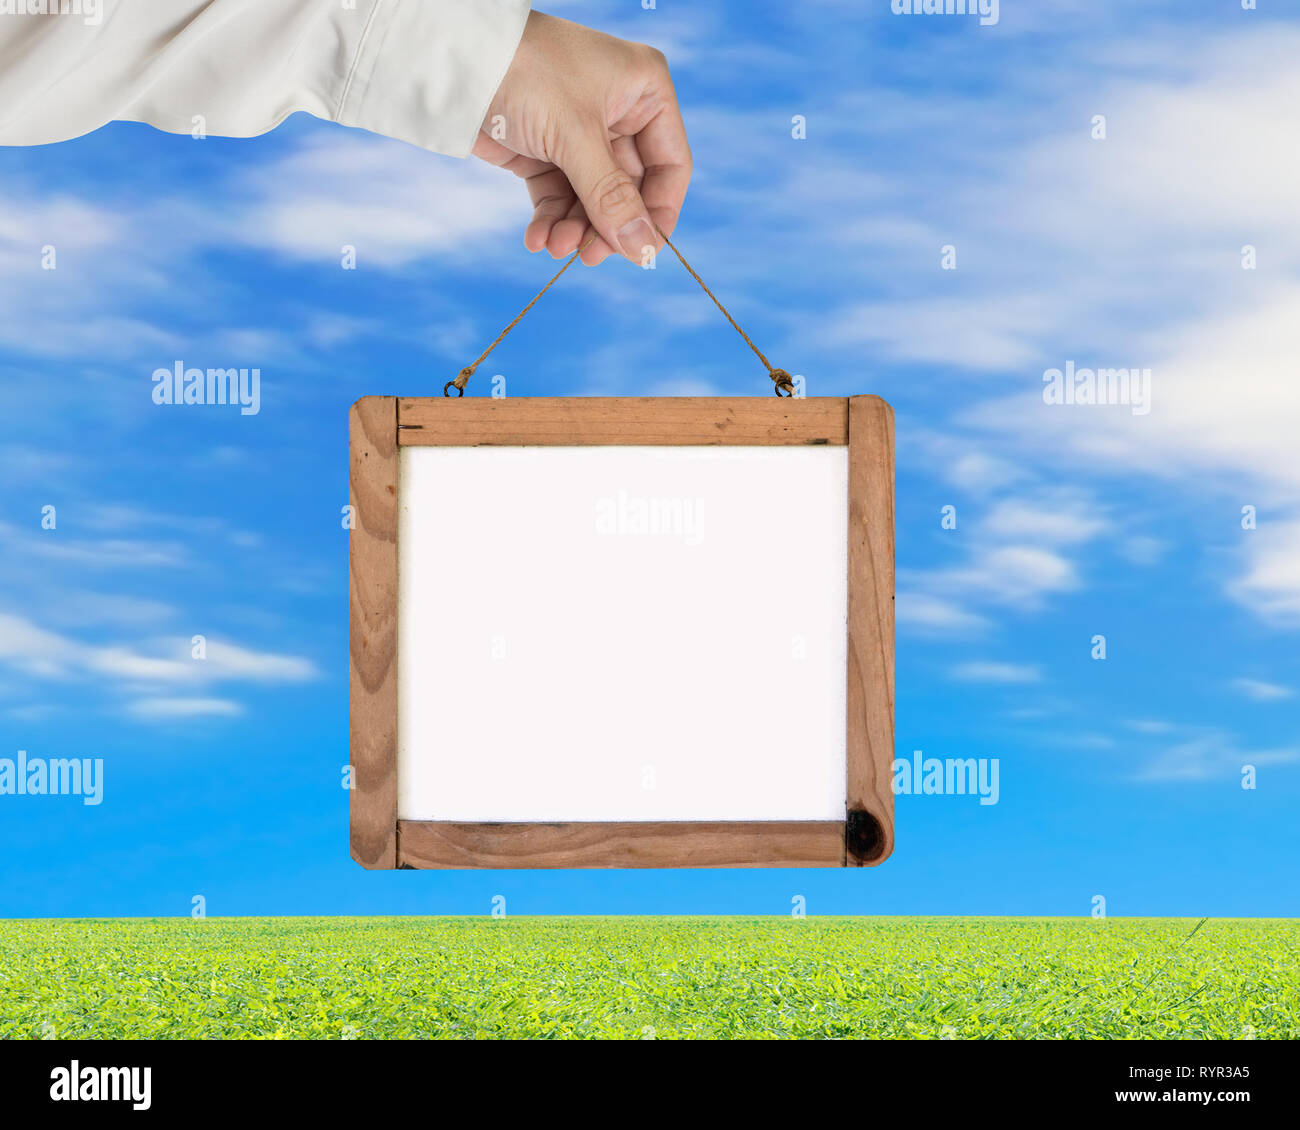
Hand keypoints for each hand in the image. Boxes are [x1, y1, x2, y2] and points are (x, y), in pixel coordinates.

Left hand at [474, 10, 690, 266]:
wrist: (451, 57)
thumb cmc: (525, 72)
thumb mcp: (575, 137)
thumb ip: (611, 198)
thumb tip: (644, 251)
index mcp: (645, 92)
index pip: (670, 167)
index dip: (658, 214)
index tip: (641, 253)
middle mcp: (619, 113)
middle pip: (629, 192)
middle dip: (606, 227)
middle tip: (587, 257)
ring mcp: (581, 134)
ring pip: (592, 201)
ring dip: (575, 230)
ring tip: (554, 247)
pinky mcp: (545, 151)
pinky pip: (559, 198)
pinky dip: (550, 221)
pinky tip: (537, 239)